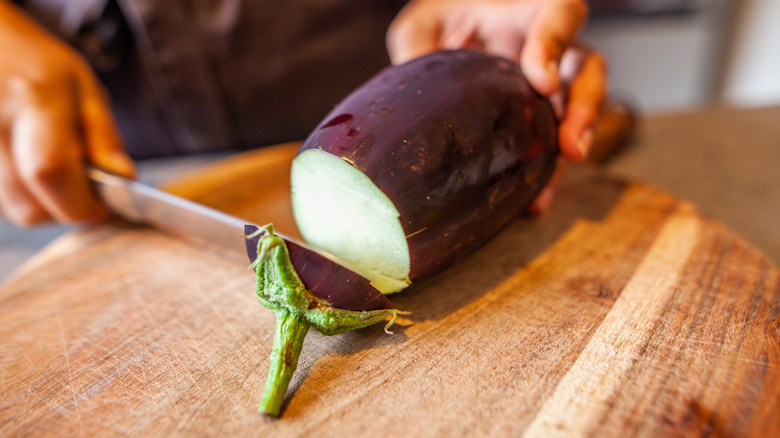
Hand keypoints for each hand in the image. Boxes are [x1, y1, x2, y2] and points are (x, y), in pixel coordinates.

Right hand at [0, 1, 133, 225]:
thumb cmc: (33, 61)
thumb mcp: (82, 87)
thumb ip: (103, 136)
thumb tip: (124, 179)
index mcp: (34, 100)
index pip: (53, 173)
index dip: (83, 204)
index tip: (104, 206)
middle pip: (28, 207)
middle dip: (63, 208)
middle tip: (79, 186)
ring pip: (10, 209)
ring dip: (38, 202)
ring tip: (46, 164)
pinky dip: (16, 192)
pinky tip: (23, 164)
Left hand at [386, 0, 606, 212]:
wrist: (446, 42)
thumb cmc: (443, 23)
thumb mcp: (423, 25)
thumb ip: (420, 45)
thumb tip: (411, 85)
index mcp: (525, 13)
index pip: (561, 14)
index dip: (557, 44)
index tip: (540, 82)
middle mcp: (549, 49)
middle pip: (587, 69)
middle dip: (585, 108)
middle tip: (569, 146)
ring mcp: (551, 86)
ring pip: (581, 109)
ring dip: (576, 144)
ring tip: (557, 177)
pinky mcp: (541, 119)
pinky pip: (554, 146)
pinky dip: (547, 174)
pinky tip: (533, 200)